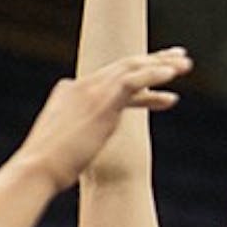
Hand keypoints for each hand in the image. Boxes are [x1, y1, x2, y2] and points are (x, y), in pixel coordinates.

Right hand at [12, 48, 190, 193]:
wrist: (39, 168)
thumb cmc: (52, 164)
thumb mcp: (69, 139)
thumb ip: (82, 130)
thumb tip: (86, 137)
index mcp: (74, 92)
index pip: (115, 78)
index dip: (145, 77)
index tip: (166, 77)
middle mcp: (82, 86)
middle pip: (126, 66)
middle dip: (156, 60)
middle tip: (182, 59)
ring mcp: (91, 91)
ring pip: (133, 68)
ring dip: (162, 66)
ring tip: (187, 66)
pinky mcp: (101, 101)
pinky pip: (132, 82)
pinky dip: (153, 76)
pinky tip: (171, 75)